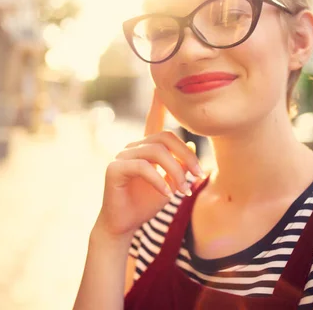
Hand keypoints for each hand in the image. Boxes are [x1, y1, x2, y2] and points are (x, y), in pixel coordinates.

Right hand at [95, 90, 203, 239]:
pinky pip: (143, 167)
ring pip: (156, 152)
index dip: (158, 104)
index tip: (161, 86)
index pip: (154, 122)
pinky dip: (159, 181)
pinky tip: (167, 194)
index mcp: (146, 149)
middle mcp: (132, 148)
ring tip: (182, 191)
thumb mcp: (169, 184)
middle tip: (198, 177)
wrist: (124, 225)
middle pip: (165, 138)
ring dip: (175, 172)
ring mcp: (121, 156)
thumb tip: (189, 145)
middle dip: (186, 157)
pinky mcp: (114, 169)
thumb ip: (179, 165)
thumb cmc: (145, 204)